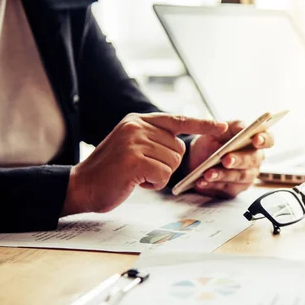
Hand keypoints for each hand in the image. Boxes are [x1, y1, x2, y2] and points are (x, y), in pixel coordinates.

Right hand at [62, 113, 227, 214]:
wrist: (81, 186)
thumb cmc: (110, 171)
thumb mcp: (131, 145)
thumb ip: (153, 139)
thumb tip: (182, 143)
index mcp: (138, 120)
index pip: (178, 119)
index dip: (203, 123)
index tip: (223, 126)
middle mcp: (137, 126)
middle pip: (179, 148)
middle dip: (167, 164)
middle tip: (142, 169)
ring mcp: (135, 142)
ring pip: (173, 163)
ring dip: (159, 175)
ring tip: (136, 175)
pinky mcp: (135, 160)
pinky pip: (164, 175)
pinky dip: (154, 184)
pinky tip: (135, 182)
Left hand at [188, 120, 273, 197]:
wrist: (197, 158)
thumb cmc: (212, 142)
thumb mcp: (219, 130)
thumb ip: (231, 126)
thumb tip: (238, 127)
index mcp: (255, 140)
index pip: (268, 139)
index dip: (265, 140)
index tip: (256, 139)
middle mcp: (254, 159)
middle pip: (254, 160)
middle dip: (239, 159)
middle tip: (226, 159)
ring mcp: (246, 175)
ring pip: (240, 176)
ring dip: (223, 174)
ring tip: (208, 173)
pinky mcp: (235, 188)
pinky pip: (226, 187)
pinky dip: (213, 184)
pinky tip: (202, 181)